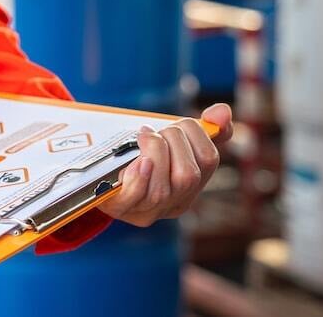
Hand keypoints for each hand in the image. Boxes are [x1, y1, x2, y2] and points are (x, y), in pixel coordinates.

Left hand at [97, 103, 232, 226]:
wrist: (100, 175)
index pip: (208, 160)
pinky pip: (137, 196)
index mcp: (191, 186)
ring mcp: (147, 210)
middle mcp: (173, 203)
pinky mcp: (121, 208)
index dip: (196, 133)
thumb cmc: (139, 155)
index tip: (177, 123)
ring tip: (142, 138)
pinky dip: (140, 177)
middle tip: (154, 131)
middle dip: (173, 141)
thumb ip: (201, 128)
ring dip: (153, 152)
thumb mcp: (170, 140)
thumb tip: (223, 112)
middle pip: (188, 175)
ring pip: (163, 188)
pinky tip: (138, 160)